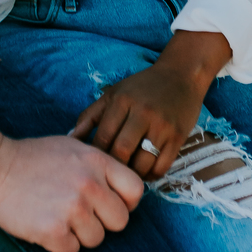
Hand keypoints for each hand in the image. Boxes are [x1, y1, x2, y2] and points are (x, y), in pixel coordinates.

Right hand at [0, 135, 143, 251]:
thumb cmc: (34, 158)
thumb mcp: (72, 148)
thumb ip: (100, 166)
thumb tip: (125, 191)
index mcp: (97, 160)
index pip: (135, 191)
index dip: (124, 201)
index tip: (108, 203)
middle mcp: (89, 183)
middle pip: (120, 221)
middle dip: (102, 221)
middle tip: (77, 212)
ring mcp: (72, 207)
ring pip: (96, 239)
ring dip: (79, 234)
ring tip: (56, 214)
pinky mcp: (53, 230)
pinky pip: (72, 250)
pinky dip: (59, 243)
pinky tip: (45, 225)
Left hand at [71, 31, 231, 181]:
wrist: (181, 76)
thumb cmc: (142, 87)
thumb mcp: (113, 93)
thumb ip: (90, 116)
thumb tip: (70, 139)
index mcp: (121, 100)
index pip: (103, 138)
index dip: (97, 156)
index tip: (95, 164)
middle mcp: (142, 113)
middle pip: (121, 152)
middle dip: (114, 167)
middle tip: (111, 174)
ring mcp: (162, 126)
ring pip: (142, 164)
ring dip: (132, 174)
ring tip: (127, 174)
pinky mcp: (178, 138)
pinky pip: (161, 168)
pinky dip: (150, 175)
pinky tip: (145, 170)